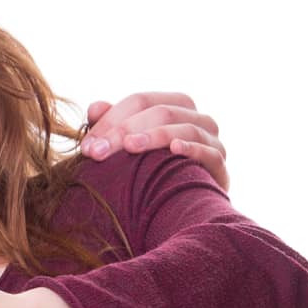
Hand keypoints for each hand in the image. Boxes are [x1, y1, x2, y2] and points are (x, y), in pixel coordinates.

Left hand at [83, 91, 228, 189]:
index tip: (86, 145)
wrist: (179, 207)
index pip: (141, 101)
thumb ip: (112, 125)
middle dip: (125, 130)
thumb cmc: (148, 170)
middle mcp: (198, 119)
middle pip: (162, 112)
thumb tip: (95, 107)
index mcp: (174, 106)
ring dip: (155, 136)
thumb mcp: (126, 146)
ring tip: (130, 146)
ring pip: (187, 129)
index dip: (111, 119)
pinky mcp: (220, 168)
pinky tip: (174, 150)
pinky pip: (210, 153)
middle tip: (97, 152)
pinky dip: (193, 148)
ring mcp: (213, 142)